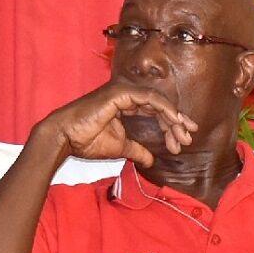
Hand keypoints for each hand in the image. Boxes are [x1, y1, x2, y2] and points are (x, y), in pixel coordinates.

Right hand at [38, 82, 198, 165]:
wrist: (65, 138)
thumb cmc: (86, 141)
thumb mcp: (120, 148)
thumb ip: (137, 150)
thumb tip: (151, 160)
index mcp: (126, 105)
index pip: (155, 111)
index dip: (171, 124)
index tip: (184, 139)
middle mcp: (126, 95)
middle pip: (159, 106)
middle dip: (176, 122)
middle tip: (188, 138)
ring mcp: (123, 92)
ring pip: (158, 101)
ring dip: (173, 118)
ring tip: (183, 135)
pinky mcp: (120, 93)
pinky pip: (149, 98)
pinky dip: (164, 109)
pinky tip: (174, 122)